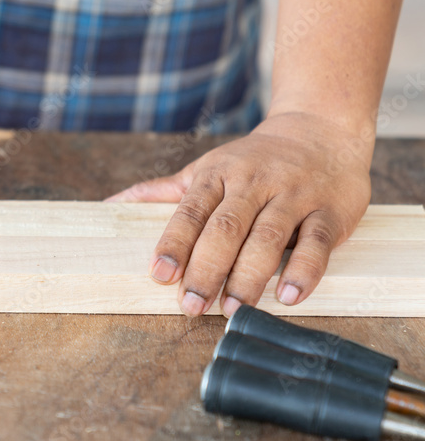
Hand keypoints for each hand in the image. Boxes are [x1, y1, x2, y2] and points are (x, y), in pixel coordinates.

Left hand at [107, 112, 372, 316]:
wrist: (320, 131)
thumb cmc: (253, 161)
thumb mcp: (206, 169)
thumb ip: (162, 192)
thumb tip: (109, 205)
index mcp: (217, 175)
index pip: (191, 212)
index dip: (174, 243)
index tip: (159, 274)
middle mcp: (254, 184)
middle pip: (226, 229)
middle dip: (207, 269)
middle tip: (192, 306)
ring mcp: (293, 196)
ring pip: (269, 237)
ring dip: (250, 276)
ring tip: (233, 309)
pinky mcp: (330, 212)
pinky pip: (317, 243)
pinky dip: (303, 271)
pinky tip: (288, 296)